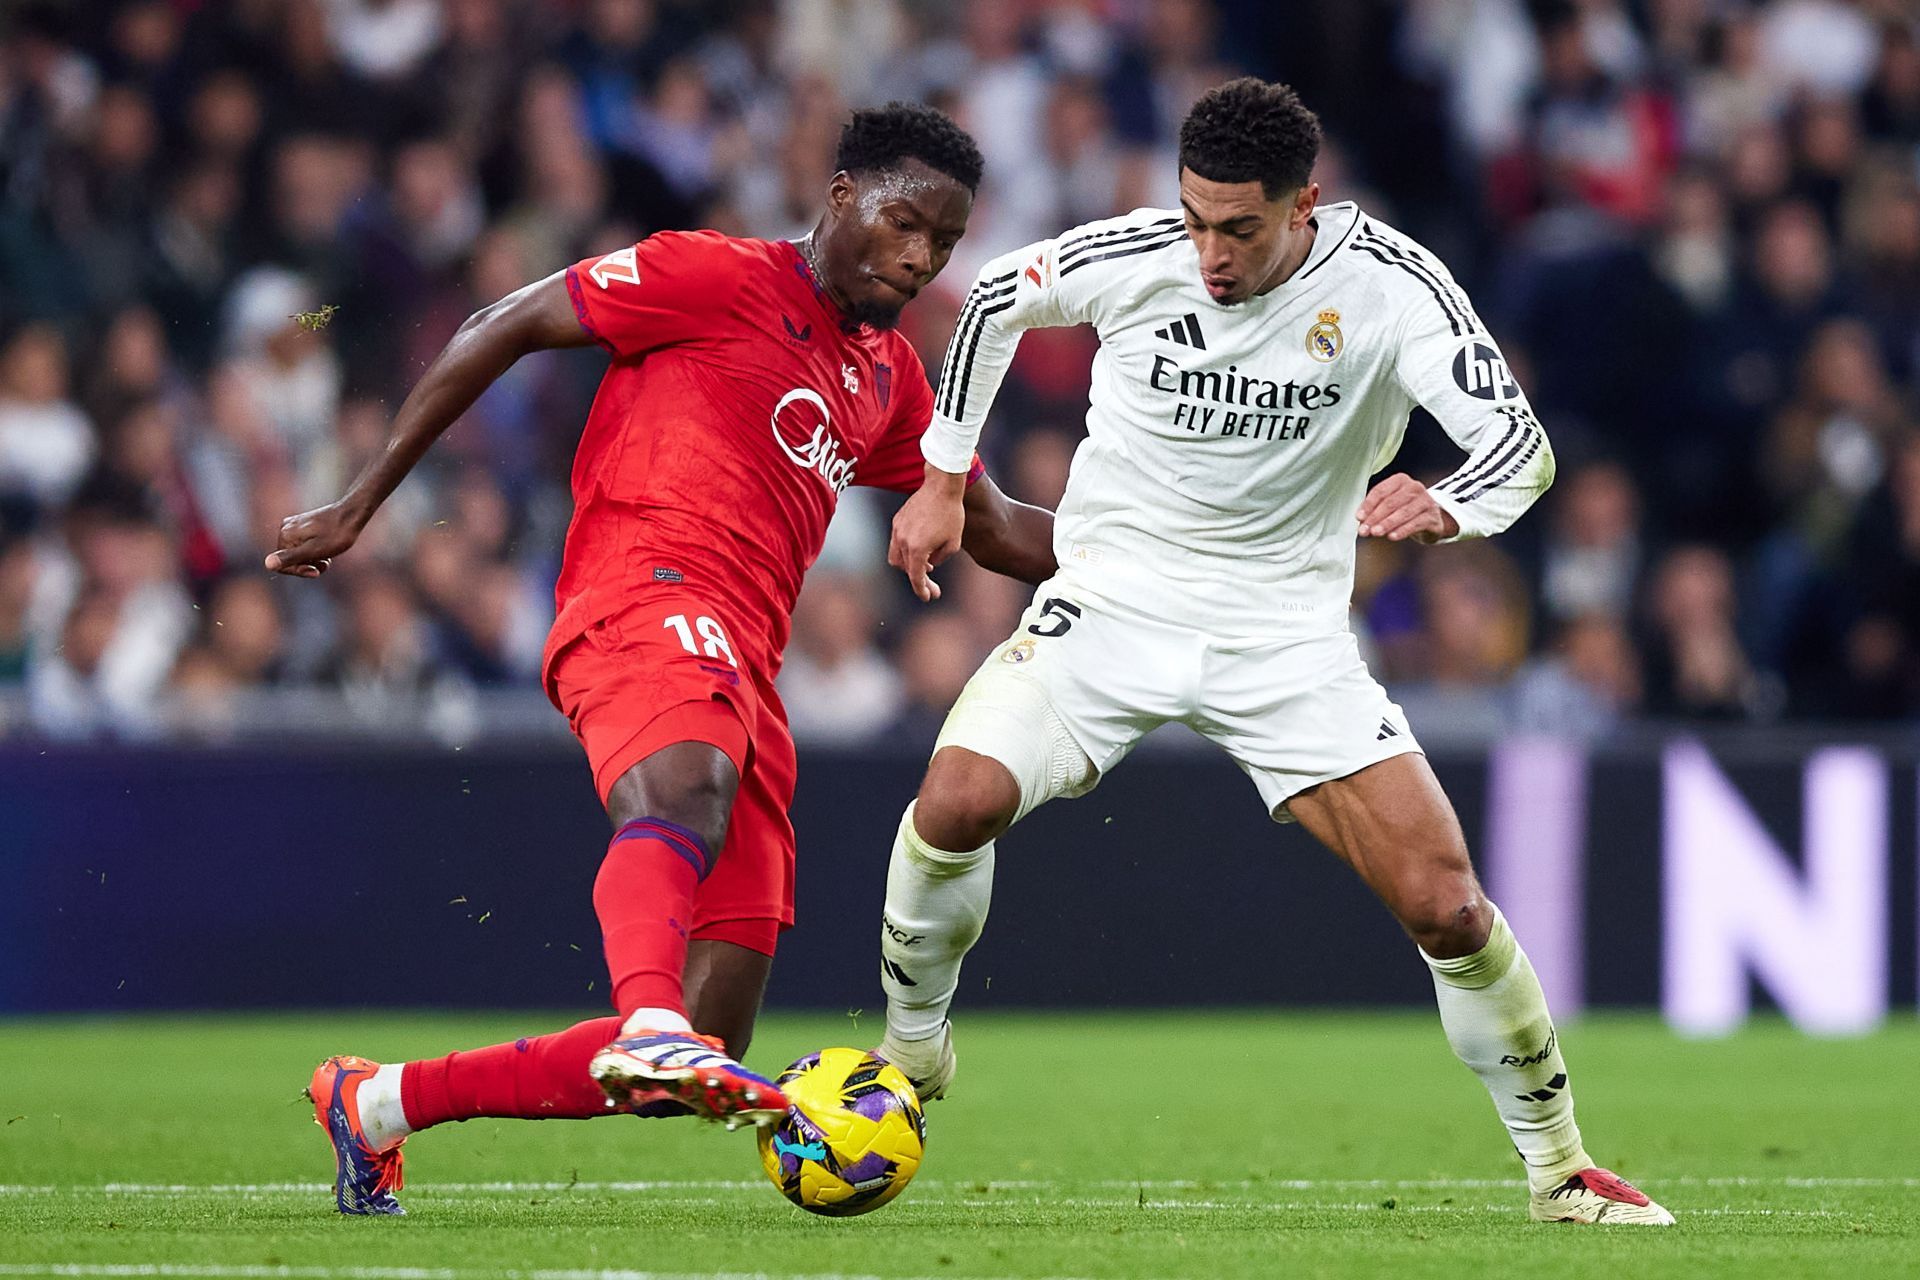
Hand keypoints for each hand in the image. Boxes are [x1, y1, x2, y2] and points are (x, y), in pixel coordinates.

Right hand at [264, 500, 366, 577]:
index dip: (299, 571)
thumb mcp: (314, 550)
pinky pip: (304, 545)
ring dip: (313, 560)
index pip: (282, 564)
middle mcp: (285, 528)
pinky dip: (315, 552)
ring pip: (299, 553)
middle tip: (325, 564)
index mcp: (285, 535)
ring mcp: (295, 525)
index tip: (317, 571)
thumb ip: (290, 558)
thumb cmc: (336, 535)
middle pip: (290, 558)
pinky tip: (327, 551)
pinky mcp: (304, 524)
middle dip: (308, 565)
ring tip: (328, 558)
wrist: (352, 515)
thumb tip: (267, 564)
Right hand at [889, 468, 967, 601]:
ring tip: (926, 567)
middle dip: (920, 581)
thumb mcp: (954, 543)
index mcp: (917, 549)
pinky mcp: (897, 521)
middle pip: (906, 570)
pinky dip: (906, 551)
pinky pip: (896, 543)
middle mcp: (903, 541)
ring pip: (896, 558)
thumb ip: (940, 559)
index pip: (916, 577)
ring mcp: (897, 530)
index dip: (922, 590)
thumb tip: (930, 564)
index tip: (929, 597)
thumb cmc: (951, 514)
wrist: (941, 486)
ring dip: (909, 566)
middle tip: (933, 587)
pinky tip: (921, 549)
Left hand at [1356, 473, 1458, 543]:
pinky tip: (1392, 536)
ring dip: (1387, 524)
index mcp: (1400, 480)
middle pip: (1391, 502)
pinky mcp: (1432, 516)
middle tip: (1364, 530)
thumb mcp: (1390, 505)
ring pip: (1403, 512)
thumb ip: (1375, 509)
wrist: (1431, 519)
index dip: (1368, 505)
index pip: (1381, 491)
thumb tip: (1361, 521)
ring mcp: (1425, 501)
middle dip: (1375, 517)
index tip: (1359, 517)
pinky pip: (1416, 523)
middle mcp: (1414, 487)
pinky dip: (1402, 530)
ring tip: (1375, 533)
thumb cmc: (1405, 510)